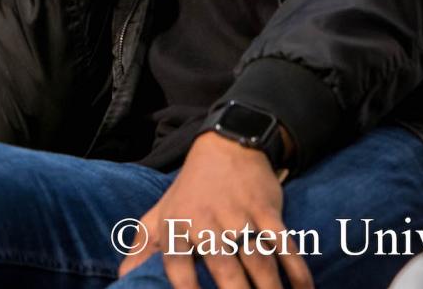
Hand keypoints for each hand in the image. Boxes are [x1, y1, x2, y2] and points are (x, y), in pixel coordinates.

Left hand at [118, 133, 312, 288]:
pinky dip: (298, 272)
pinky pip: (285, 246)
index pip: (177, 263)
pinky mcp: (267, 210)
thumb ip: (142, 250)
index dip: (185, 287)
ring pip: (259, 261)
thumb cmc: (189, 193)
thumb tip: (125, 280)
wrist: (225, 147)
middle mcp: (207, 221)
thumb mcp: (159, 216)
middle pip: (225, 268)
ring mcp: (240, 216)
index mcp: (177, 225)